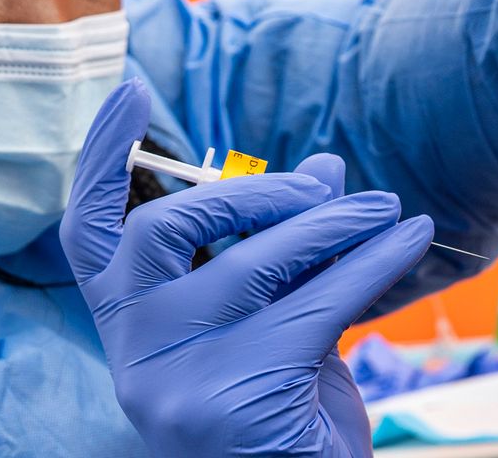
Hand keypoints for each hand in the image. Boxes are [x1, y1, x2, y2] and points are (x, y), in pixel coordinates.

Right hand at [63, 80, 433, 456]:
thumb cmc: (285, 407)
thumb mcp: (277, 318)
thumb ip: (284, 247)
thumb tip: (323, 166)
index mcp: (128, 326)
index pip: (89, 233)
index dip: (102, 158)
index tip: (130, 89)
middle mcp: (134, 353)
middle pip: (165, 230)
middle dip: (251, 191)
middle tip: (325, 188)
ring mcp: (174, 381)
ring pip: (254, 266)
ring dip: (334, 225)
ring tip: (388, 208)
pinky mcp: (233, 402)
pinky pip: (315, 306)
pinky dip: (371, 263)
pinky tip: (407, 239)